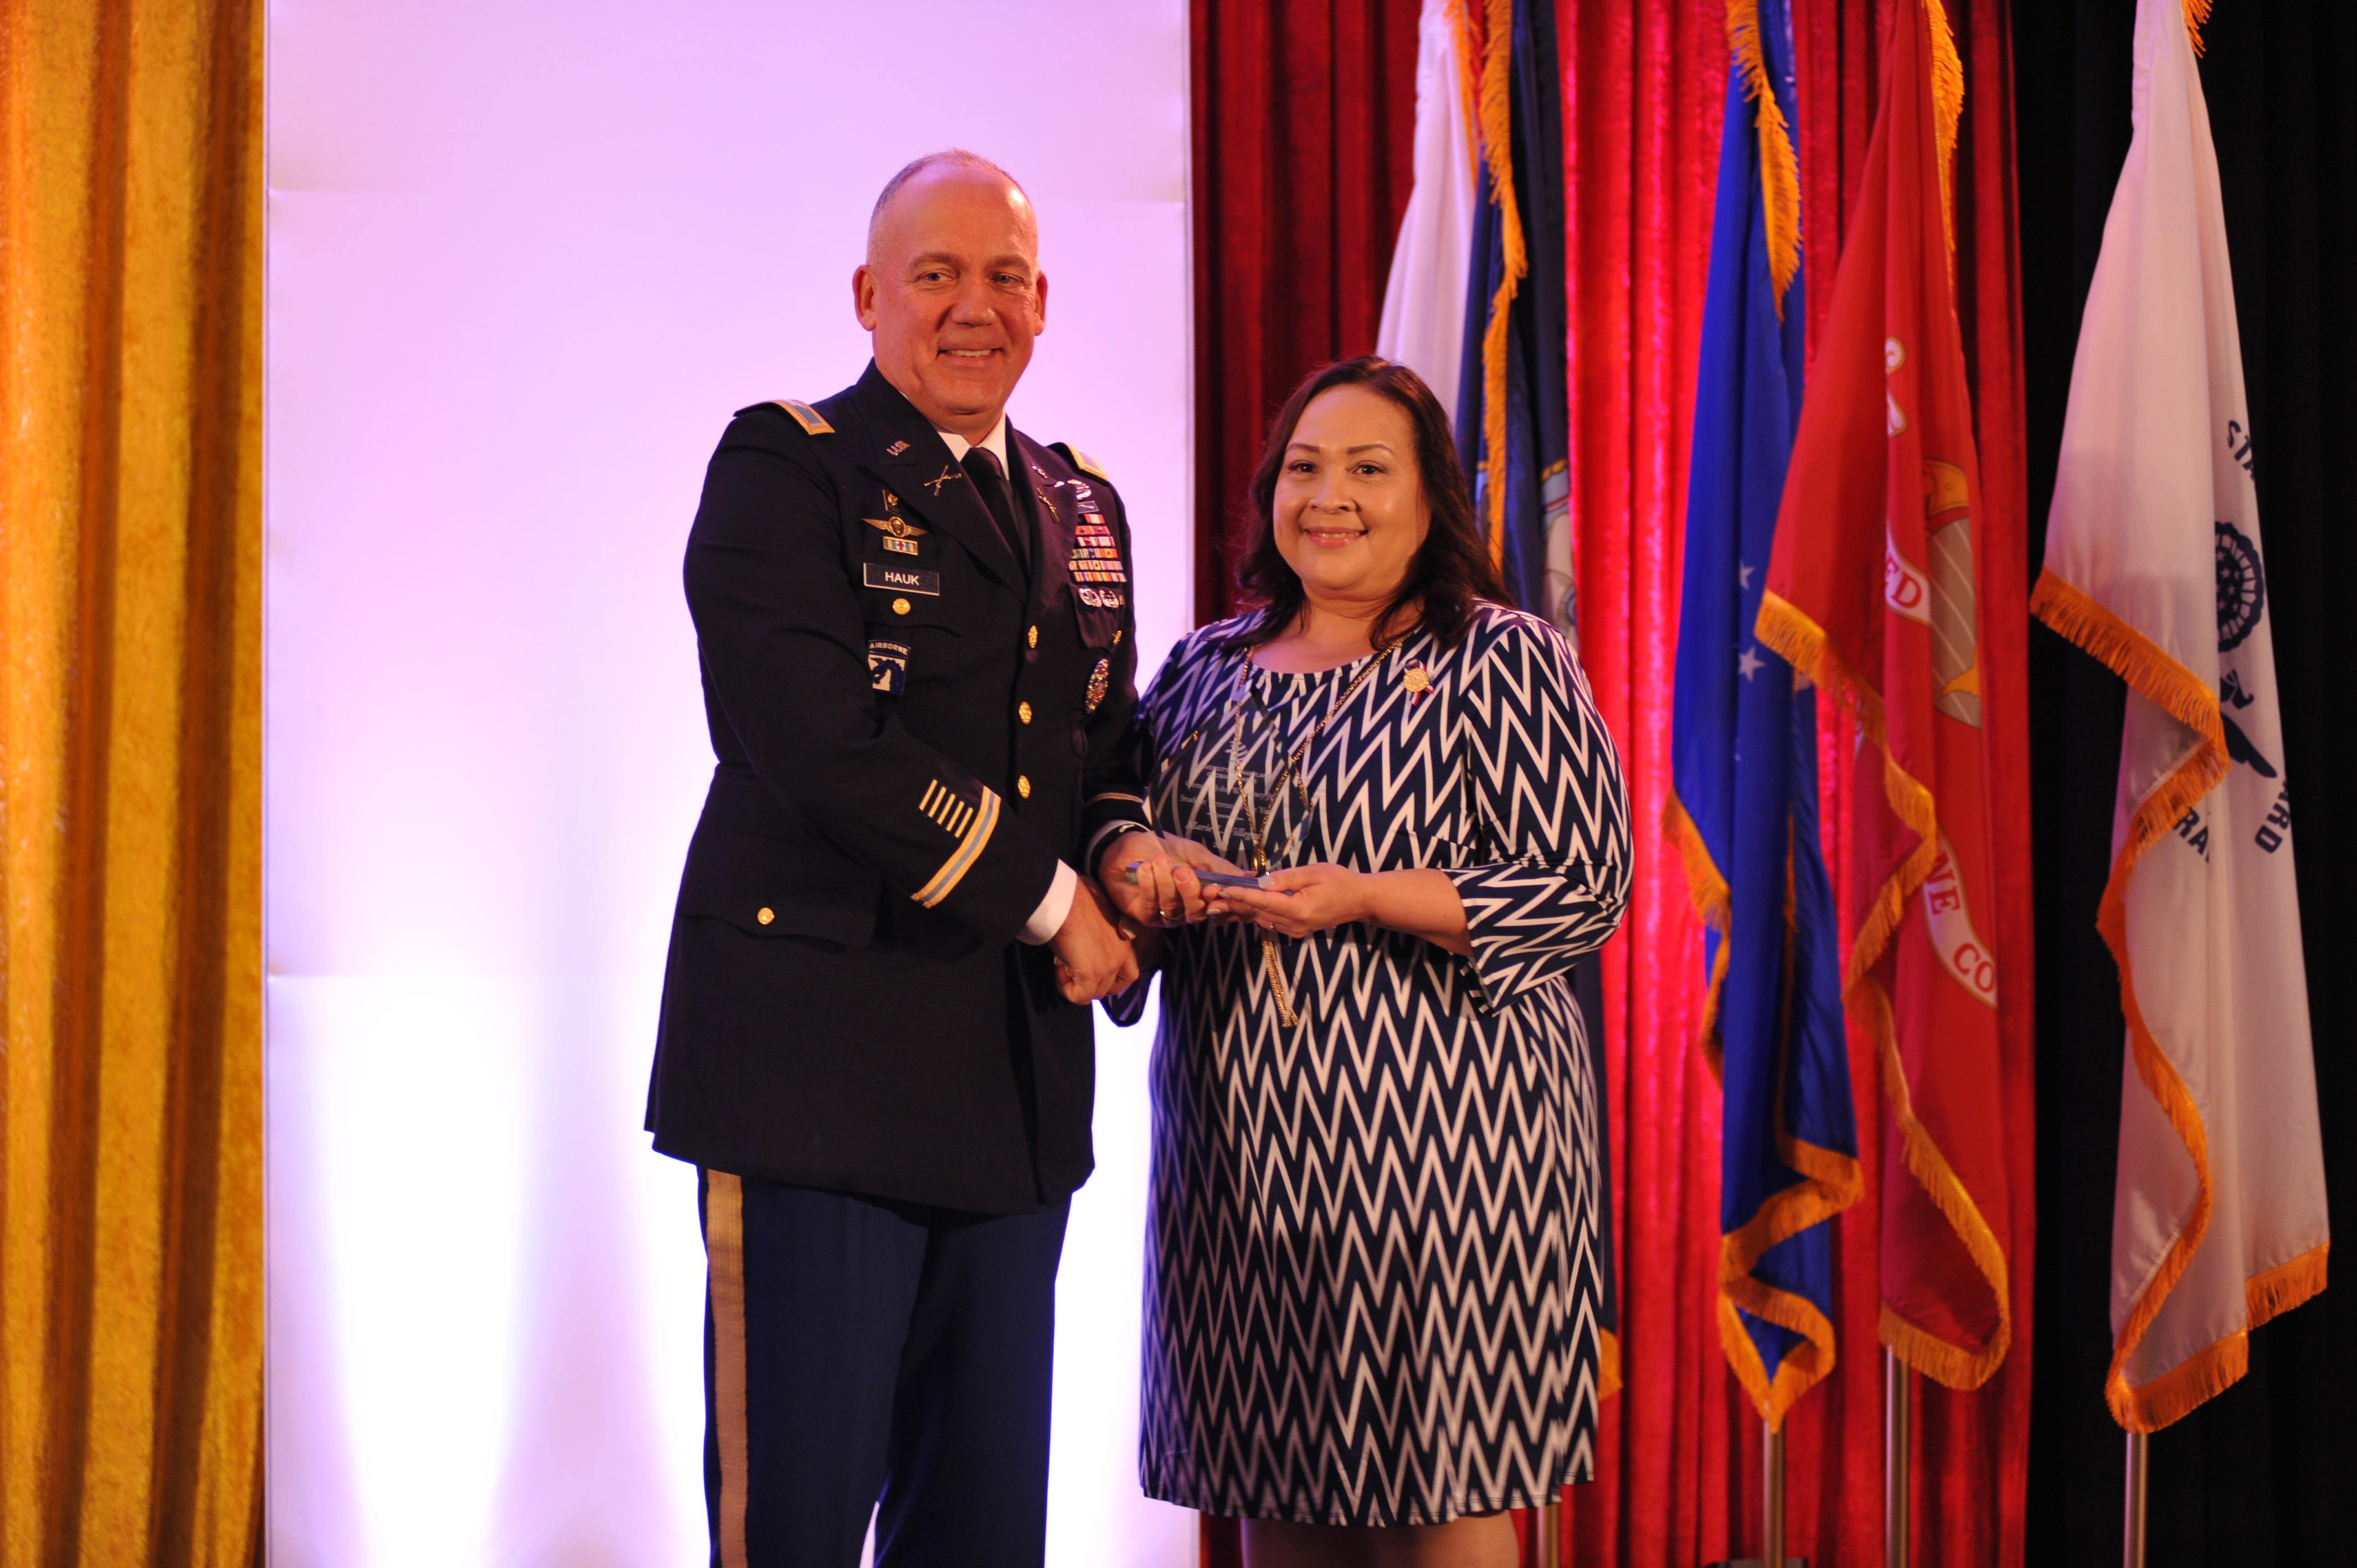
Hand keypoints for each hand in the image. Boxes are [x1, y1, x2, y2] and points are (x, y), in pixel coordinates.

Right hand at [1050, 879, 1140, 1002]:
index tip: (1090, 965)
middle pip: (1113, 987)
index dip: (1110, 976)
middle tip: (1074, 968)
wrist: (1065, 898)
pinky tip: (1058, 969)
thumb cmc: (1076, 895)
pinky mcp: (1092, 974)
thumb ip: (1101, 925)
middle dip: (1093, 983)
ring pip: (1095, 993)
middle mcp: (1122, 954)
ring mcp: (1108, 966)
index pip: (1129, 971)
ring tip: (1062, 962)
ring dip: (1077, 983)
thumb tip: (1087, 928)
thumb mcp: (1098, 908)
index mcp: (1126, 938)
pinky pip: (1081, 997)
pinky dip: (1067, 989)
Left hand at [1096, 831, 1242, 932]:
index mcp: (1202, 896)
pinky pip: (1151, 907)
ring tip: (1160, 861)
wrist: (1130, 843)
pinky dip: (1149, 886)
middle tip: (1181, 871)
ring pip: (1173, 909)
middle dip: (1190, 892)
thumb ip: (1219, 867)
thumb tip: (1251, 876)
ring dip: (1166, 884)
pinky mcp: (1143, 915)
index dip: (1219, 898)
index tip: (1215, 886)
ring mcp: (1164, 914)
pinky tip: (1145, 869)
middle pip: (1197, 913)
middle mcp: (1185, 909)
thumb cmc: (1164, 849)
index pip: (1218, 906)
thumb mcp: (1195, 853)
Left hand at [1202, 862, 1367, 938]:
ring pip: (1261, 920)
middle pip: (1258, 913)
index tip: (1222, 888)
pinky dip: (1255, 914)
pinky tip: (1240, 908)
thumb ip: (1286, 877)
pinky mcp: (1295, 932)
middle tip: (1210, 897)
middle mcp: (1294, 925)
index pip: (1264, 901)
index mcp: (1299, 909)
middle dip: (1234, 905)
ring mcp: (1295, 931)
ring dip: (1241, 911)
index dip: (1241, 894)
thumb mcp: (1314, 872)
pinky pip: (1270, 923)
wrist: (1359, 901)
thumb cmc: (1339, 881)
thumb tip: (1261, 881)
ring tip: (1218, 903)